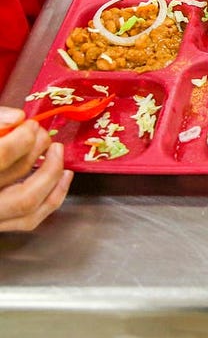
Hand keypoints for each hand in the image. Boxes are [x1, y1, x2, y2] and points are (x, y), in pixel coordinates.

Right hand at [0, 109, 72, 232]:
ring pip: (27, 205)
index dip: (18, 140)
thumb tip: (17, 118)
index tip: (28, 124)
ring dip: (51, 176)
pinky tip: (63, 174)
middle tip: (41, 132)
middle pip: (14, 179)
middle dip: (36, 152)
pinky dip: (53, 197)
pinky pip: (29, 219)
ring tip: (56, 151)